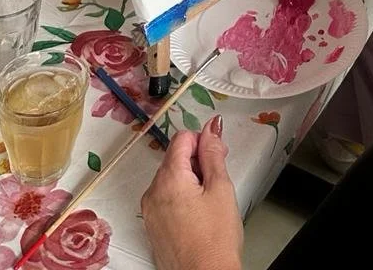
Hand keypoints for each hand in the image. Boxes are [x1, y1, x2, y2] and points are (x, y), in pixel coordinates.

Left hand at [142, 120, 242, 269]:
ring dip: (189, 181)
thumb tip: (210, 129)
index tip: (217, 152)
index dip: (203, 141)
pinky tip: (198, 215)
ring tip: (209, 201)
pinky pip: (165, 200)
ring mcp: (151, 212)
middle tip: (218, 178)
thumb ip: (213, 153)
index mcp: (168, 178)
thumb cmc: (215, 242)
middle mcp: (153, 193)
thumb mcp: (221, 188)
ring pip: (170, 180)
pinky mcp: (153, 228)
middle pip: (174, 159)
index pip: (182, 138)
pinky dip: (181, 199)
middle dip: (197, 161)